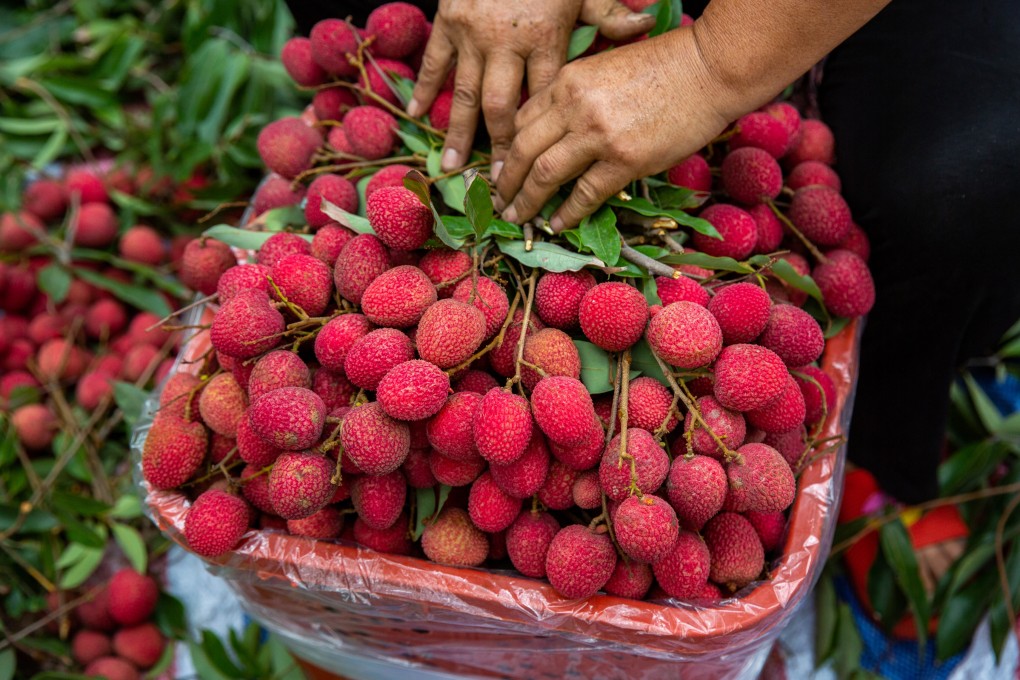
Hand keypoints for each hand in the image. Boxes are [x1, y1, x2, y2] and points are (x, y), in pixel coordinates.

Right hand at [407, 0, 654, 171]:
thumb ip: (609, 13)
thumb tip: (644, 25)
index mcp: (545, 40)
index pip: (542, 102)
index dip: (540, 141)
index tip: (537, 174)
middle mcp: (506, 43)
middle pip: (502, 108)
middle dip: (498, 149)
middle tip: (497, 186)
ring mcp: (473, 34)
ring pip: (466, 93)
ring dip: (459, 134)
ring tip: (453, 167)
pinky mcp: (448, 21)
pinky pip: (435, 62)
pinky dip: (426, 89)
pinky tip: (419, 116)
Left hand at [495, 29, 732, 231]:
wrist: (710, 67)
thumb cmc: (666, 65)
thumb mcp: (606, 67)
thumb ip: (579, 96)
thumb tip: (561, 131)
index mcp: (568, 81)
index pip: (523, 120)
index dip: (508, 149)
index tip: (504, 168)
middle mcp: (574, 106)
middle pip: (522, 149)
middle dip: (506, 180)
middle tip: (500, 200)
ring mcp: (598, 135)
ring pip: (544, 174)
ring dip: (526, 201)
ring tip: (517, 217)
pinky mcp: (624, 160)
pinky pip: (584, 194)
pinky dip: (567, 213)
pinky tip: (557, 224)